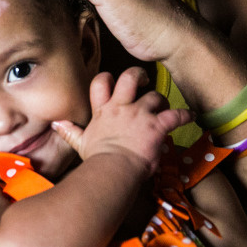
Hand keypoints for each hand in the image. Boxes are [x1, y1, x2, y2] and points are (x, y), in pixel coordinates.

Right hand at [52, 67, 190, 176]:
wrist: (113, 170)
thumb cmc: (98, 159)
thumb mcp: (81, 143)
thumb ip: (70, 131)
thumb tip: (56, 124)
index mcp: (104, 111)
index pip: (101, 83)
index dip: (108, 79)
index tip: (114, 82)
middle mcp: (122, 108)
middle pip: (130, 78)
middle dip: (138, 76)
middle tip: (144, 80)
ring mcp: (140, 115)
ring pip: (155, 96)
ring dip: (162, 102)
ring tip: (165, 108)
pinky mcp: (156, 126)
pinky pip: (175, 115)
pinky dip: (185, 115)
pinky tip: (190, 116)